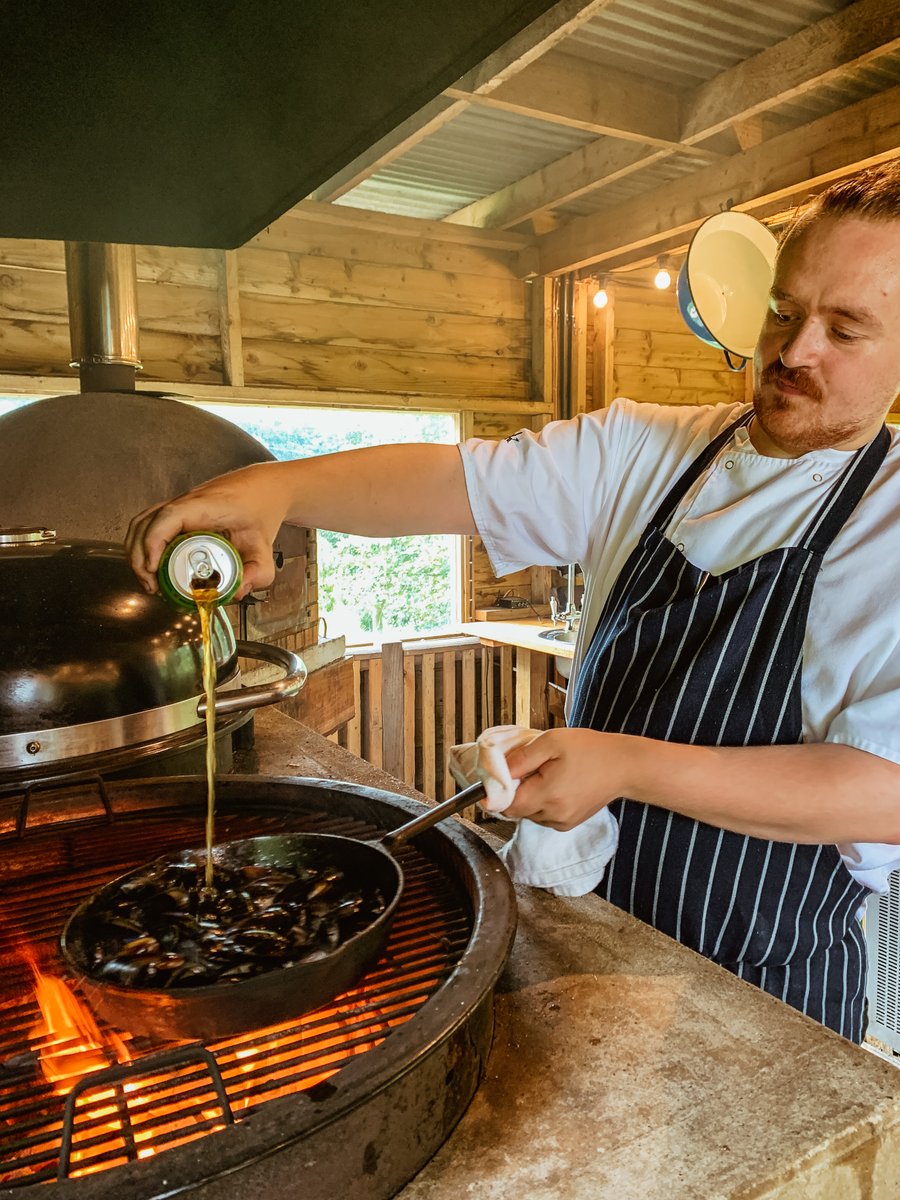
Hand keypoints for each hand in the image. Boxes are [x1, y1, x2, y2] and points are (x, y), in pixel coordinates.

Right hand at [124, 462, 288, 598]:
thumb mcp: (265, 547)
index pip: (169, 516)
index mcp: (207, 506)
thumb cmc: (262, 509)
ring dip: (138, 551)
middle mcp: (188, 502)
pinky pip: (152, 524)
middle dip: (140, 555)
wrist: (265, 488)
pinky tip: (154, 567)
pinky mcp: (179, 511)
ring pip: (143, 522)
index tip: (153, 568)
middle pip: (146, 522)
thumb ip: (257, 573)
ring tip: (149, 580)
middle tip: (151, 585)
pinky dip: (145, 545)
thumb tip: (237, 593)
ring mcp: (180, 504)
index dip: (154, 541)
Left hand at [503, 728, 633, 829]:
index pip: (506, 805)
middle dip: (515, 791)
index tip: (500, 777)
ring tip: (546, 774)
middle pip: (517, 810)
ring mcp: (562, 822)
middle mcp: (554, 815)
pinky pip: (543, 816)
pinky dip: (542, 802)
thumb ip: (521, 758)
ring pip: (529, 814)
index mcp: (548, 795)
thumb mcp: (551, 742)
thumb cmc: (591, 750)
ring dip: (529, 797)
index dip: (498, 791)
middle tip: (528, 768)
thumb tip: (497, 771)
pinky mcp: (569, 824)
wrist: (624, 766)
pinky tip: (555, 785)